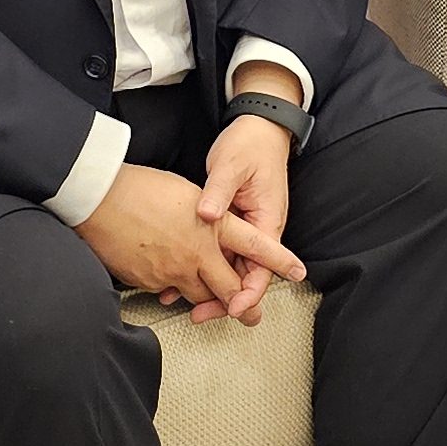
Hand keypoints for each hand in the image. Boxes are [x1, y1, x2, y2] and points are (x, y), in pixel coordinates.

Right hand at [83, 162, 297, 320]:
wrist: (98, 199)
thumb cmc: (140, 187)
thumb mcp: (186, 192)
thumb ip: (207, 217)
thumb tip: (213, 229)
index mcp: (213, 225)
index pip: (256, 245)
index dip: (278, 261)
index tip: (297, 271)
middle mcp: (199, 252)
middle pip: (231, 288)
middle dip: (244, 304)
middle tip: (252, 315)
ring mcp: (174, 270)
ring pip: (201, 296)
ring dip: (208, 300)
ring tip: (213, 305)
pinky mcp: (151, 281)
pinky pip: (169, 293)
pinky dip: (173, 290)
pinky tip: (170, 284)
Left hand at [194, 94, 302, 329]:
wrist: (258, 129)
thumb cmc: (251, 146)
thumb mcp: (233, 167)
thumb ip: (219, 193)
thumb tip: (208, 216)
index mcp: (267, 221)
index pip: (263, 268)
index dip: (248, 292)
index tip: (231, 307)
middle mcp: (258, 230)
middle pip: (245, 277)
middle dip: (225, 299)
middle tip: (201, 315)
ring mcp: (244, 229)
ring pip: (230, 268)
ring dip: (211, 287)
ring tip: (185, 304)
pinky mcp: (230, 225)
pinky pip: (218, 252)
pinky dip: (202, 267)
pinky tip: (179, 277)